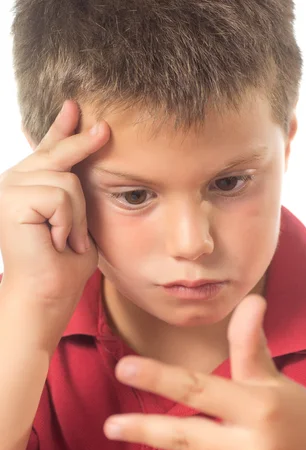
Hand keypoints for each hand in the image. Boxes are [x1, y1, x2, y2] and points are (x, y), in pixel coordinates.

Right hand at [0, 100, 109, 348]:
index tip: (74, 106)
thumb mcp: (78, 218)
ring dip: (76, 218)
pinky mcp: (12, 198)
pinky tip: (56, 241)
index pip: (49, 150)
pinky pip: (61, 196)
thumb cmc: (65, 264)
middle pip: (61, 156)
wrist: (49, 294)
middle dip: (83, 152)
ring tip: (64, 240)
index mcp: (28, 185)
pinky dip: (68, 223)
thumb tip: (85, 154)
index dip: (63, 129)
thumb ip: (75, 188)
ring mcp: (9, 187)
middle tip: (104, 133)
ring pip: (68, 181)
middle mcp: (13, 181)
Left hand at [104, 295, 305, 449]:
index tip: (123, 368)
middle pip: (184, 436)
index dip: (158, 377)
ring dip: (204, 444)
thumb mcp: (275, 381)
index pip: (199, 388)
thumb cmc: (303, 418)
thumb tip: (251, 299)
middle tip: (109, 425)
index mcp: (260, 406)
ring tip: (244, 440)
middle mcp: (251, 446)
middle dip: (142, 430)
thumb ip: (250, 345)